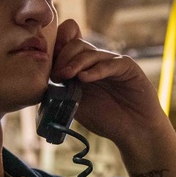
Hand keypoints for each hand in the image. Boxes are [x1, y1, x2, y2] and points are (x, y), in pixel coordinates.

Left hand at [51, 19, 167, 147]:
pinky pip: (110, 63)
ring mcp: (112, 62)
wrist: (134, 132)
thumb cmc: (107, 120)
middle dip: (63, 57)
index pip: (67, 45)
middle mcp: (97, 62)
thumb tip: (41, 84)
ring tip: (66, 76)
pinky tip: (84, 78)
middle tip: (57, 76)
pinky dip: (95, 70)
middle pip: (76, 45)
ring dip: (75, 63)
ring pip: (90, 52)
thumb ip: (63, 92)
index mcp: (83, 68)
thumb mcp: (77, 106)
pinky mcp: (127, 67)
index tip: (45, 64)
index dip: (56, 48)